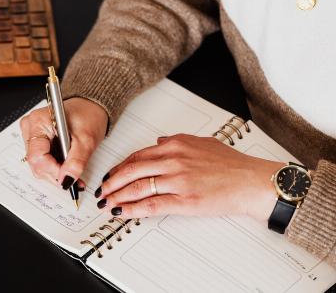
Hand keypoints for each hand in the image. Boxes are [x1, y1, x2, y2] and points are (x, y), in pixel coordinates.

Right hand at [20, 97, 107, 186]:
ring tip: (71, 171)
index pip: (37, 156)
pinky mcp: (36, 142)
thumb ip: (76, 162)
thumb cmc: (88, 116)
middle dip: (55, 173)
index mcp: (38, 122)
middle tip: (73, 176)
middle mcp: (30, 127)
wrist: (90, 108)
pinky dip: (54, 168)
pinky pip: (41, 161)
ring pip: (38, 165)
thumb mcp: (86, 140)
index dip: (52, 170)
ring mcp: (31, 135)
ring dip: (55, 173)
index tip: (67, 177)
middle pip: (35, 162)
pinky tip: (66, 167)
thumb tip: (66, 180)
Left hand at [97, 134, 283, 221]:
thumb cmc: (231, 165)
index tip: (110, 175)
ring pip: (138, 188)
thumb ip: (177, 141)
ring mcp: (178, 180)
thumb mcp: (202, 143)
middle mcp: (173, 160)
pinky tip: (123, 212)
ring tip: (107, 203)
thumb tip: (157, 143)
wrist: (252, 182)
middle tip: (101, 190)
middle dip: (111, 182)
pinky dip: (133, 209)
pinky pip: (152, 205)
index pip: (137, 156)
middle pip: (132, 171)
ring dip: (117, 196)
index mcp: (175, 144)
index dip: (119, 167)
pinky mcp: (184, 200)